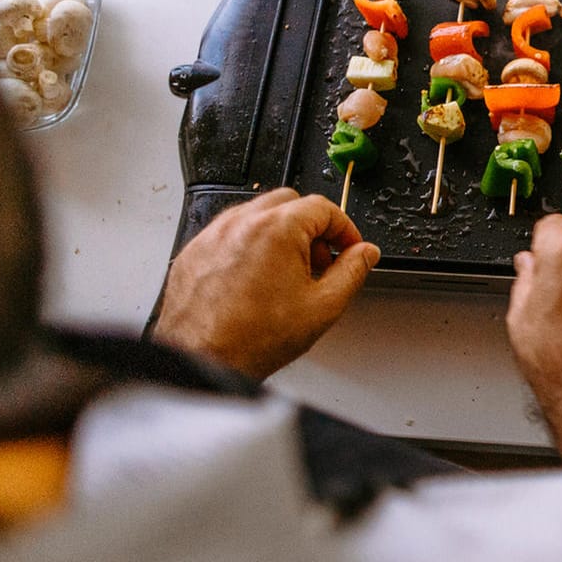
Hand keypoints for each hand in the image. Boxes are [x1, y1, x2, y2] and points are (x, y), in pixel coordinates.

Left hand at [154, 189, 378, 380]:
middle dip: (312, 226)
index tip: (349, 247)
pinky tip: (258, 278)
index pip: (323, 207)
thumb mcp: (323, 306)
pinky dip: (250, 245)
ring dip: (281, 233)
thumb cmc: (254, 339)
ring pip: (258, 214)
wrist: (203, 358)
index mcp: (277, 229)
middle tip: (321, 259)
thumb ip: (352, 272)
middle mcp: (242, 222)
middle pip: (290, 203)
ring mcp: (214, 234)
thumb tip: (365, 253)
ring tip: (288, 272)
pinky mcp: (196, 249)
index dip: (344, 228)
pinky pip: (230, 233)